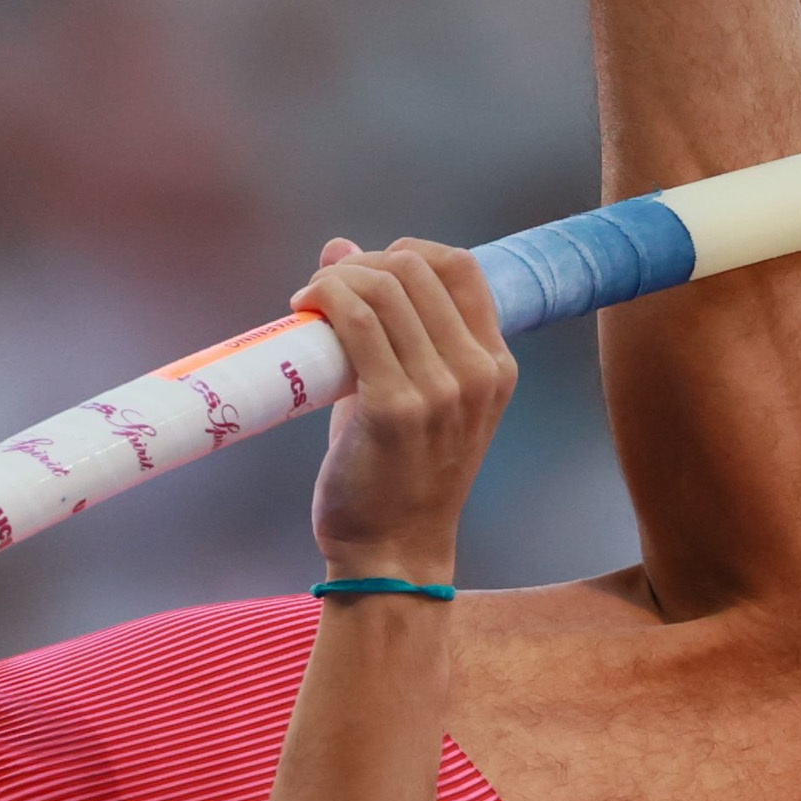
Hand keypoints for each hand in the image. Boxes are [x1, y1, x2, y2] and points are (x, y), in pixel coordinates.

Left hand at [294, 236, 516, 586]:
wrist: (392, 553)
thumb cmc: (397, 476)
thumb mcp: (414, 395)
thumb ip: (387, 327)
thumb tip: (341, 248)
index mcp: (495, 366)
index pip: (462, 267)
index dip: (410, 252)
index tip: (370, 271)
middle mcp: (475, 374)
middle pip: (417, 269)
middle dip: (364, 264)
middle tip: (327, 289)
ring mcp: (439, 392)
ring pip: (384, 289)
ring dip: (337, 279)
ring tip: (310, 300)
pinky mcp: (394, 409)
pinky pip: (356, 323)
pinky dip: (326, 299)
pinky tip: (305, 309)